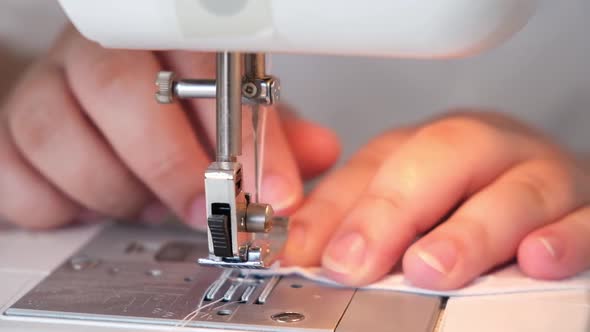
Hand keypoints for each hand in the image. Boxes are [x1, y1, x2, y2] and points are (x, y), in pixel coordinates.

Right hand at [0, 26, 340, 228]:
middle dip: (171, 165)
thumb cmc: (163, 110)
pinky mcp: (12, 141)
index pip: (200, 64)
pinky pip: (26, 184)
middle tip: (206, 207)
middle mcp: (94, 56)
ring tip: (151, 201)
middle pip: (117, 91)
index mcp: (156, 41)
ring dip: (120, 190)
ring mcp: (44, 94)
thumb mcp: (228, 118)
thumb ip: (270, 133)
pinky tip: (104, 201)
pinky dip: (70, 208)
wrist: (88, 110)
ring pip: (63, 139)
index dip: (237, 128)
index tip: (268, 187)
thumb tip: (318, 153)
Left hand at [283, 111, 589, 289]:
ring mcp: (540, 175)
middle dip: (391, 210)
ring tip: (431, 267)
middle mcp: (485, 152)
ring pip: (512, 187)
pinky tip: (537, 259)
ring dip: (467, 231)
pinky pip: (584, 218)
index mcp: (433, 148)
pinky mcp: (587, 207)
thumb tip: (301, 250)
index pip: (374, 166)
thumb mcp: (413, 203)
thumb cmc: (475, 200)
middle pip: (439, 157)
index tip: (300, 252)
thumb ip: (359, 220)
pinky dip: (564, 238)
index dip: (332, 210)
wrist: (556, 193)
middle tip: (355, 260)